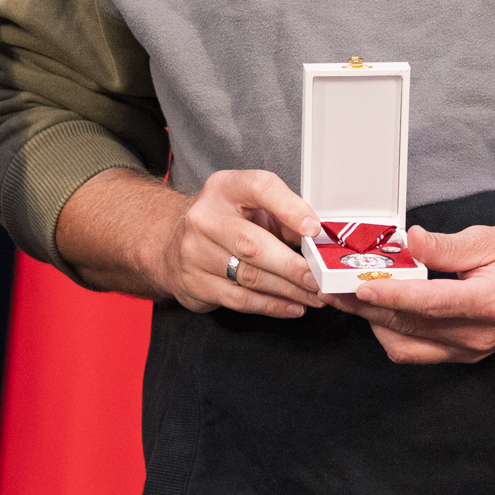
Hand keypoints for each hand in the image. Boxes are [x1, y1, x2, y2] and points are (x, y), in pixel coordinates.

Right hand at [77, 166, 325, 318]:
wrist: (174, 244)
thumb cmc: (226, 223)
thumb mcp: (251, 207)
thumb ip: (283, 216)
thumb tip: (319, 240)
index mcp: (224, 188)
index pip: (259, 188)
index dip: (290, 208)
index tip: (314, 230)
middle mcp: (204, 217)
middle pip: (253, 244)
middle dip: (292, 266)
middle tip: (320, 280)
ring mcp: (194, 252)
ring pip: (248, 277)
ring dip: (288, 290)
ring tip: (315, 297)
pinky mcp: (194, 283)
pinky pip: (239, 299)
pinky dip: (271, 305)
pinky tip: (293, 306)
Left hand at [337, 224, 494, 363]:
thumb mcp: (494, 240)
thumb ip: (448, 246)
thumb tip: (409, 241)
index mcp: (487, 303)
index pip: (428, 303)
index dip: (389, 295)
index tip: (358, 286)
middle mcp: (476, 335)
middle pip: (409, 327)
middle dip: (367, 310)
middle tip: (334, 290)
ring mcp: (470, 350)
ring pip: (408, 347)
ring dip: (377, 325)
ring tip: (352, 300)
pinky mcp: (466, 354)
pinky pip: (420, 352)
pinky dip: (396, 333)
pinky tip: (382, 312)